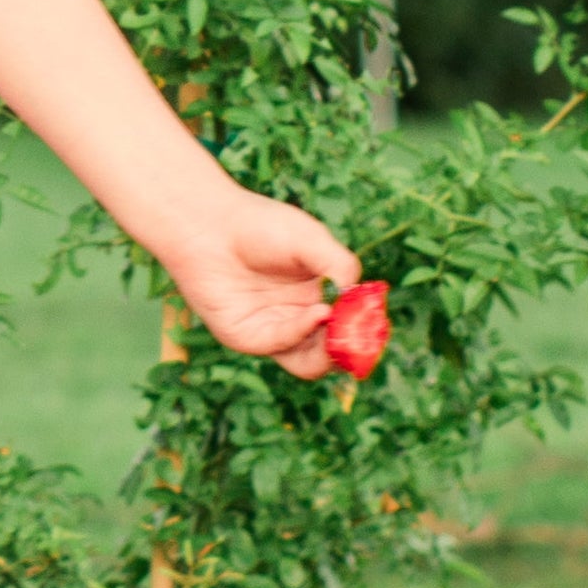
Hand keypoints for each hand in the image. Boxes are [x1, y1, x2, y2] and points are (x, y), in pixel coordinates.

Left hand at [155, 185, 362, 371]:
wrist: (210, 225)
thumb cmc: (261, 226)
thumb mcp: (312, 241)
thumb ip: (339, 265)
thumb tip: (357, 295)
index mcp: (319, 298)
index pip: (349, 327)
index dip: (365, 329)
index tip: (377, 321)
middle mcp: (298, 320)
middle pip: (333, 353)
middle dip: (352, 349)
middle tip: (363, 336)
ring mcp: (273, 332)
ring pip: (311, 363)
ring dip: (331, 353)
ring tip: (341, 330)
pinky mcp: (248, 336)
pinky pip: (283, 345)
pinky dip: (305, 331)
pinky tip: (319, 311)